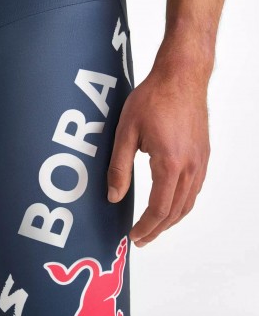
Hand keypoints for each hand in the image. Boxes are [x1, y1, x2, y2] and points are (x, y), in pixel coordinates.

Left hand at [107, 57, 210, 246]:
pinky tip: (171, 204)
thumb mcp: (126, 132)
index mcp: (170, 164)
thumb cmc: (152, 99)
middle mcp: (191, 167)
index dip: (146, 227)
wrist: (181, 76)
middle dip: (158, 229)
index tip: (133, 236)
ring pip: (189, 202)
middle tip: (142, 238)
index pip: (159, 209)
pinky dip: (182, 204)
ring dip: (171, 219)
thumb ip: (119, 167)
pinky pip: (195, 188)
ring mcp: (200, 161)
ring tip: (154, 227)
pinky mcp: (203, 154)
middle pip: (176, 211)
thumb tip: (114, 196)